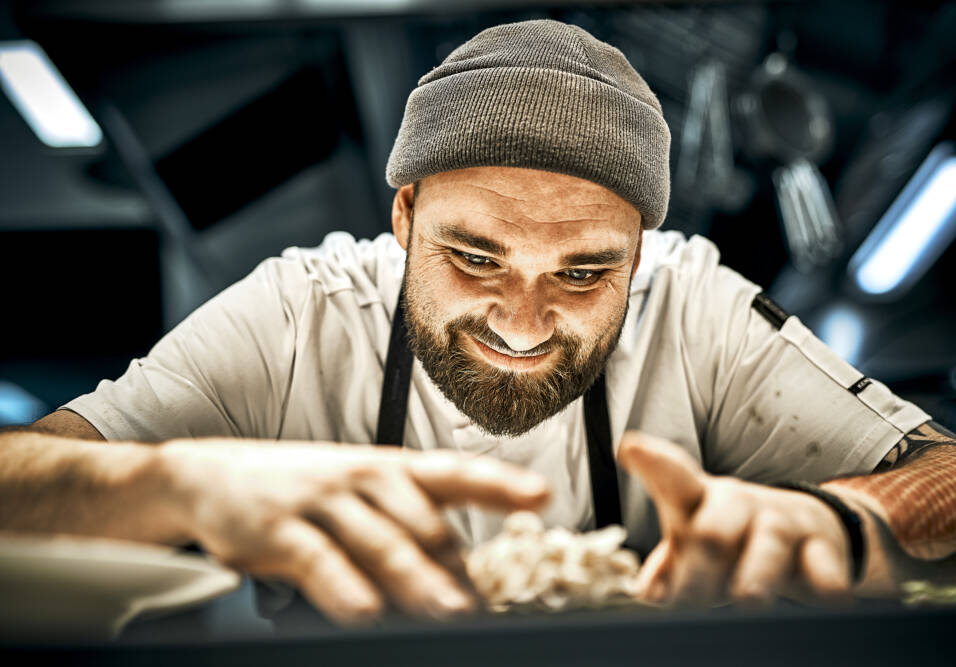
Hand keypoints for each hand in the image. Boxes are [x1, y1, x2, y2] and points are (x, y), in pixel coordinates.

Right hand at [158, 440, 549, 623]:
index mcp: (391, 468)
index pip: (455, 472)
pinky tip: (365, 610)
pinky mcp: (280, 528)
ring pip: (381, 542)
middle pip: (424, 521)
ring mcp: (323, 500)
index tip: (542, 496)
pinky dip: (344, 587)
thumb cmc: (303, 489)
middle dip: (458, 567)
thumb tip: (460, 579)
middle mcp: (364, 477)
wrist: (212, 475)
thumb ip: (409, 530)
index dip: (500, 482)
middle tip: (484, 606)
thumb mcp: (361, 496)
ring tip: (450, 611)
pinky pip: (320, 560)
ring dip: (418, 580)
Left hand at [617, 431, 851, 605]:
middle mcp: (738, 505)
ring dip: (755, 576)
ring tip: (749, 599)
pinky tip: (829, 598)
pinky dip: (827, 583)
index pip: (673, 478)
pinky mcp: (820, 548)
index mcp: (701, 500)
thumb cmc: (737, 538)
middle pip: (712, 530)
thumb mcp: (697, 543)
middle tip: (687, 599)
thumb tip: (648, 589)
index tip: (631, 448)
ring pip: (766, 545)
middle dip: (698, 568)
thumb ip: (669, 563)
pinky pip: (824, 565)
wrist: (813, 532)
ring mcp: (780, 524)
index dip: (653, 463)